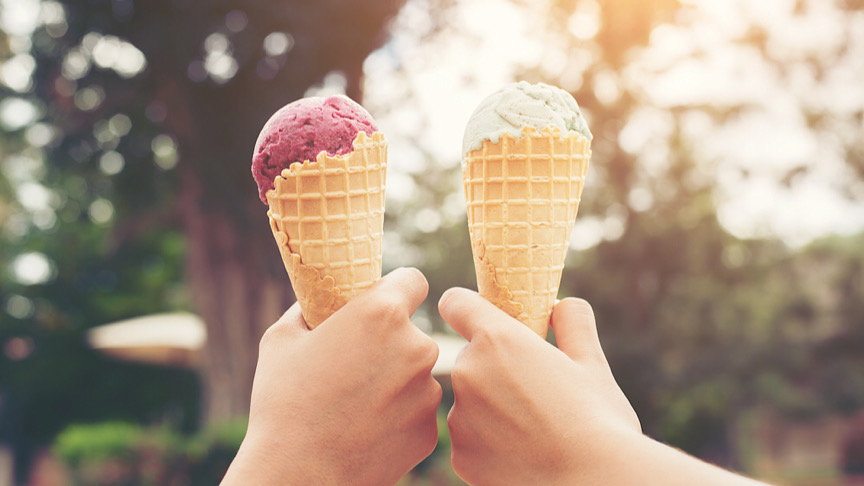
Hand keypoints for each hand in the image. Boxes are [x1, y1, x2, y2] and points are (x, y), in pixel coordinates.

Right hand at [223, 268, 441, 485]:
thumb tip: (318, 302)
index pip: (412, 281)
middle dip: (389, 342)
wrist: (297, 475)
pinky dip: (397, 415)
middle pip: (412, 333)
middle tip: (354, 363)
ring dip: (395, 380)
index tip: (381, 303)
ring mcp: (428, 392)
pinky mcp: (429, 430)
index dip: (396, 289)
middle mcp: (416, 348)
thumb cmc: (283, 402)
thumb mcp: (281, 338)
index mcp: (382, 314)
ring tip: (353, 403)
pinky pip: (416, 410)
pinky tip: (364, 428)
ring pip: (416, 373)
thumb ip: (310, 310)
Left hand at [439, 288, 639, 484]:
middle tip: (535, 387)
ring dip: (491, 404)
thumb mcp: (592, 361)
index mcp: (496, 339)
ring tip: (534, 425)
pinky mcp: (460, 455)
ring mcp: (459, 417)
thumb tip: (562, 306)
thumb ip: (572, 322)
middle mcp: (467, 373)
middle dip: (495, 365)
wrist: (592, 483)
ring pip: (470, 399)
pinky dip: (489, 441)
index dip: (469, 308)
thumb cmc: (598, 420)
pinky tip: (524, 451)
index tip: (486, 319)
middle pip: (470, 356)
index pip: (455, 303)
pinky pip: (470, 436)